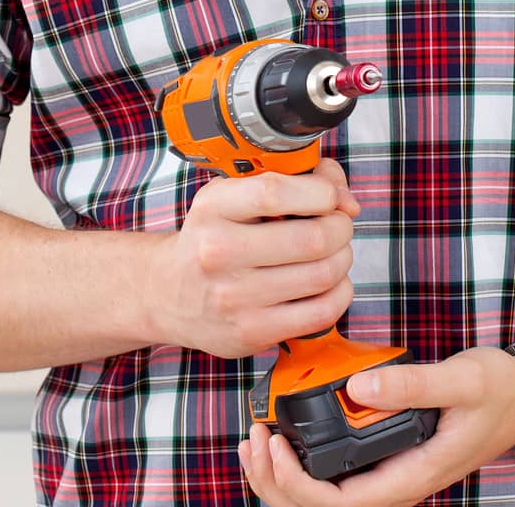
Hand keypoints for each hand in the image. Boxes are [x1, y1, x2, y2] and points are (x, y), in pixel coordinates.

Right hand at [143, 157, 359, 358]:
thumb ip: (290, 182)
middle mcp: (218, 253)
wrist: (166, 292)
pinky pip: (320, 313)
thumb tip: (347, 200)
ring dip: (343, 258)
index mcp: (213, 209)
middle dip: (340, 227)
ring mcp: (234, 298)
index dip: (321, 191)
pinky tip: (330, 282)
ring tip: (334, 252)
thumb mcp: (231, 195)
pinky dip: (340, 292)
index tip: (331, 196)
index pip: (276, 192)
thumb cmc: (210, 237)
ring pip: (322, 275)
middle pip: (311, 237)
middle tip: (339, 225)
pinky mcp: (251, 333)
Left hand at [237, 343, 514, 504]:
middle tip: (255, 436)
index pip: (340, 504)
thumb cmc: (496, 389)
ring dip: (282, 477)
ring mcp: (389, 473)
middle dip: (277, 482)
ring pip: (323, 498)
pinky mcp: (385, 457)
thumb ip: (411, 384)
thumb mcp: (460, 380)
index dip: (297, 484)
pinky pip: (334, 475)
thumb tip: (359, 384)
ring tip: (257, 438)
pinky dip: (302, 463)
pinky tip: (285, 436)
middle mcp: (395, 483)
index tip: (273, 443)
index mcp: (411, 475)